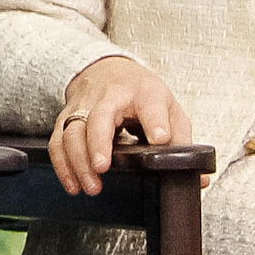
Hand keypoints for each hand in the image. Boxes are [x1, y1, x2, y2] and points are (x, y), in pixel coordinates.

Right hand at [48, 55, 191, 197]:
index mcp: (144, 92)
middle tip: (102, 167)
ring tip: (91, 185)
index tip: (160, 137)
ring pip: (72, 129)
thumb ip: (182, 141)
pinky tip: (72, 182)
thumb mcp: (170, 108)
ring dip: (77, 159)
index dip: (156, 121)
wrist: (108, 69)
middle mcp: (110, 96)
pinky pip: (58, 139)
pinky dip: (62, 163)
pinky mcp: (68, 116)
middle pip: (99, 116)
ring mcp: (85, 105)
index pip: (151, 104)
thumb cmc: (142, 93)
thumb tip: (196, 178)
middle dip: (98, 142)